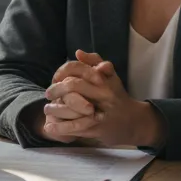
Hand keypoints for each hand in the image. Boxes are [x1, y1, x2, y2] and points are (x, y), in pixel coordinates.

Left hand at [43, 52, 165, 147]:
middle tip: (48, 94)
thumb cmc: (117, 97)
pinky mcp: (97, 128)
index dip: (62, 71)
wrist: (133, 121)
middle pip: (74, 85)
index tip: (55, 78)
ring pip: (72, 106)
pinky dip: (60, 128)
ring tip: (47, 109)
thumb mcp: (110, 77)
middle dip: (56, 89)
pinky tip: (49, 127)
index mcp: (103, 78)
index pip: (78, 69)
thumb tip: (77, 52)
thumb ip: (95, 62)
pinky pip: (75, 127)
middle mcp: (103, 92)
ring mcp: (101, 110)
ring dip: (55, 109)